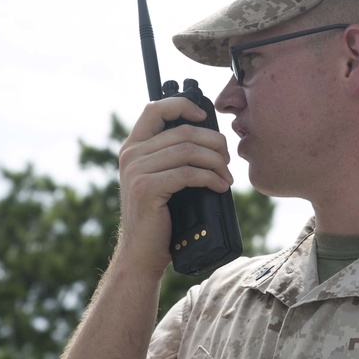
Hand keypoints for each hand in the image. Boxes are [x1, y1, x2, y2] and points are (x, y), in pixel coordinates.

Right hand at [116, 97, 233, 276]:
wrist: (142, 253)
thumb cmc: (160, 216)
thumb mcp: (162, 179)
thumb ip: (173, 155)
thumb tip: (211, 137)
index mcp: (133, 147)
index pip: (155, 108)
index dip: (183, 105)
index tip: (206, 117)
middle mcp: (131, 154)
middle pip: (183, 131)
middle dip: (214, 143)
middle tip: (227, 160)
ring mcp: (136, 171)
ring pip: (189, 151)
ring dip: (216, 163)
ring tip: (227, 177)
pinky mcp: (146, 188)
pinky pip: (188, 173)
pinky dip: (211, 178)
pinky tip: (220, 187)